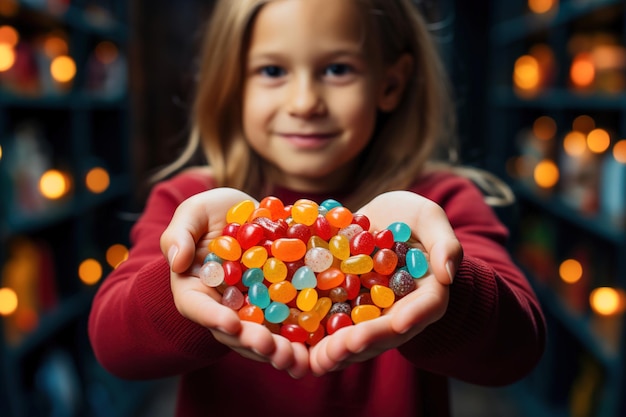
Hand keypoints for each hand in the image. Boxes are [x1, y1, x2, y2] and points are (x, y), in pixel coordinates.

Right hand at [160, 188, 309, 377]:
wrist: (246, 214)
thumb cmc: (211, 214)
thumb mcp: (192, 214)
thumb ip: (179, 235)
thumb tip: (177, 261)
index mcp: (195, 290)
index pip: (198, 308)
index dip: (213, 318)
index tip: (230, 324)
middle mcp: (223, 307)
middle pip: (234, 332)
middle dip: (252, 342)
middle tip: (270, 347)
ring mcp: (252, 310)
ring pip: (263, 336)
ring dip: (279, 350)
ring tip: (296, 358)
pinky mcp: (279, 305)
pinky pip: (290, 322)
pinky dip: (302, 336)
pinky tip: (318, 345)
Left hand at [309, 191, 461, 374]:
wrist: (379, 221)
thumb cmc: (410, 217)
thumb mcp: (429, 218)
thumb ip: (443, 242)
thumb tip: (447, 273)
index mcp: (426, 292)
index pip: (426, 307)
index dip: (414, 315)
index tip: (399, 322)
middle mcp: (399, 310)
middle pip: (387, 332)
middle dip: (367, 341)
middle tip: (347, 347)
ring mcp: (370, 314)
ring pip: (358, 338)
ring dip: (338, 350)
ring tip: (319, 357)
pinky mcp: (343, 310)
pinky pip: (331, 327)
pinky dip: (316, 338)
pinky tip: (297, 346)